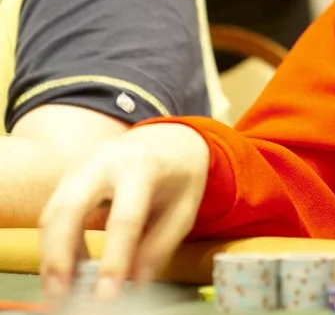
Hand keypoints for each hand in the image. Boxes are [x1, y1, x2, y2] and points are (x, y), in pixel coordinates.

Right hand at [39, 124, 209, 302]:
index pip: (125, 217)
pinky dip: (54, 242)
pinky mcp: (70, 174)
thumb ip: (161, 244)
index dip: (114, 258)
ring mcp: (83, 164)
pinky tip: (66, 265)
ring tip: (59, 287)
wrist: (170, 138)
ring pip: (54, 210)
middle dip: (61, 254)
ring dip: (50, 253)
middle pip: (73, 207)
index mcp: (144, 166)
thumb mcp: (185, 207)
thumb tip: (136, 282)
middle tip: (61, 292)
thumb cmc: (181, 175)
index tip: (106, 294)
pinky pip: (53, 210)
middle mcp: (107, 160)